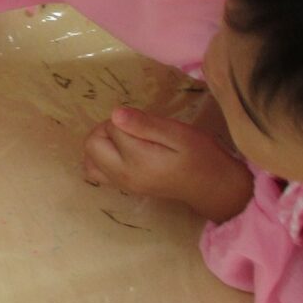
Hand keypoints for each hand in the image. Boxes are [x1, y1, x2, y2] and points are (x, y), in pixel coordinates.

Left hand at [81, 107, 254, 221]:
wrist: (213, 187)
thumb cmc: (200, 156)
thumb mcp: (178, 134)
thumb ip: (145, 124)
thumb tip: (114, 114)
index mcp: (136, 160)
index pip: (110, 127)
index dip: (124, 118)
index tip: (145, 122)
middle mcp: (123, 175)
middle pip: (91, 144)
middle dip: (106, 129)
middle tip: (134, 128)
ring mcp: (122, 185)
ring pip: (89, 159)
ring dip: (101, 144)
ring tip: (126, 140)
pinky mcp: (124, 188)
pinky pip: (97, 172)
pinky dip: (101, 158)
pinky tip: (122, 152)